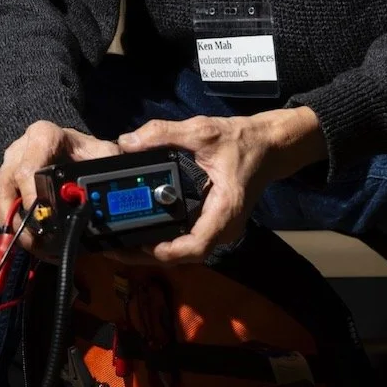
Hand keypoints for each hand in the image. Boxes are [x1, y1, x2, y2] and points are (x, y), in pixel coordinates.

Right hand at [0, 121, 120, 255]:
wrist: (72, 146)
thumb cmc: (85, 150)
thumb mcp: (101, 152)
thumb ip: (107, 163)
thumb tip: (107, 183)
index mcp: (43, 136)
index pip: (29, 169)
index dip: (33, 197)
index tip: (45, 220)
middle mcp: (20, 148)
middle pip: (9, 186)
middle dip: (22, 219)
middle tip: (40, 243)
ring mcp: (8, 164)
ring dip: (15, 227)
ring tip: (37, 247)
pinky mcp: (3, 180)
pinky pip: (0, 206)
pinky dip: (13, 226)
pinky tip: (32, 241)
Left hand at [113, 105, 325, 264]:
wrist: (269, 145)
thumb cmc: (242, 140)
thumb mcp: (203, 131)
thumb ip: (164, 133)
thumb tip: (127, 141)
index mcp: (225, 209)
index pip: (197, 246)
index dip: (168, 252)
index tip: (141, 245)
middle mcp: (224, 227)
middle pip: (186, 255)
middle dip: (151, 255)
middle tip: (117, 247)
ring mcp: (221, 228)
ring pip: (187, 250)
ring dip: (157, 250)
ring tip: (125, 242)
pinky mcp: (215, 224)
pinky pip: (190, 239)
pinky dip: (168, 240)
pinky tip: (145, 230)